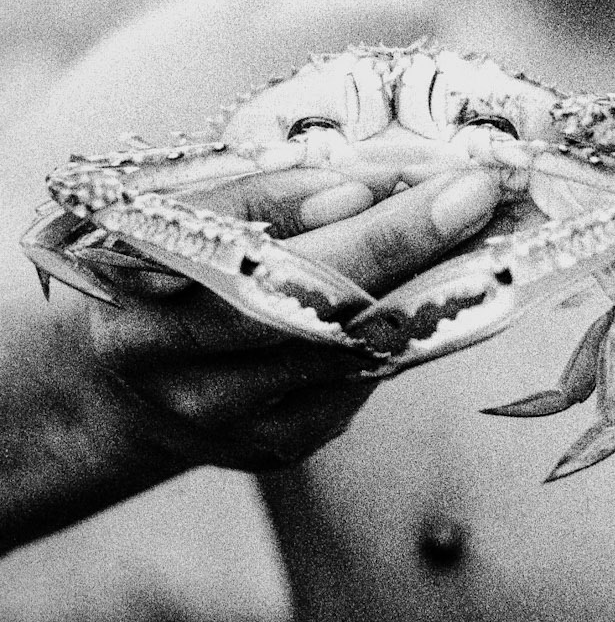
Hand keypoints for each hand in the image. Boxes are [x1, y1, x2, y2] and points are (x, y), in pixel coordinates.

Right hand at [80, 165, 499, 471]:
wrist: (136, 380)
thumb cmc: (180, 266)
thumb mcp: (196, 208)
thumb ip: (272, 192)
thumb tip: (369, 187)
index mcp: (132, 267)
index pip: (235, 232)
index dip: (320, 202)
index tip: (417, 175)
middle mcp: (159, 351)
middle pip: (293, 305)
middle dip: (395, 247)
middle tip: (473, 200)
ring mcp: (214, 412)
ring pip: (337, 352)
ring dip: (417, 292)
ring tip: (474, 238)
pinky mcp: (270, 446)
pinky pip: (354, 388)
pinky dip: (396, 339)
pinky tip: (423, 300)